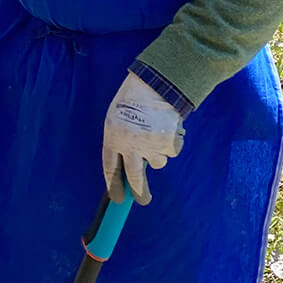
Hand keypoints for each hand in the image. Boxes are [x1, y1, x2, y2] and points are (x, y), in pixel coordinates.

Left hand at [102, 72, 184, 205]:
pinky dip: (172, 143)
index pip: (110, 169)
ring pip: (158, 163)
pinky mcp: (169, 144)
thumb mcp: (117, 118)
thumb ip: (120, 141)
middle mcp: (130, 145)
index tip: (118, 199)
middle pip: (135, 178)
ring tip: (156, 131)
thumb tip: (129, 166)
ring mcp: (150, 146)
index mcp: (112, 137)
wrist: (157, 82)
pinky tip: (168, 126)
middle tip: (143, 200)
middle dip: (140, 192)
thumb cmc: (134, 97)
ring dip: (158, 153)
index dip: (114, 186)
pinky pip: (172, 151)